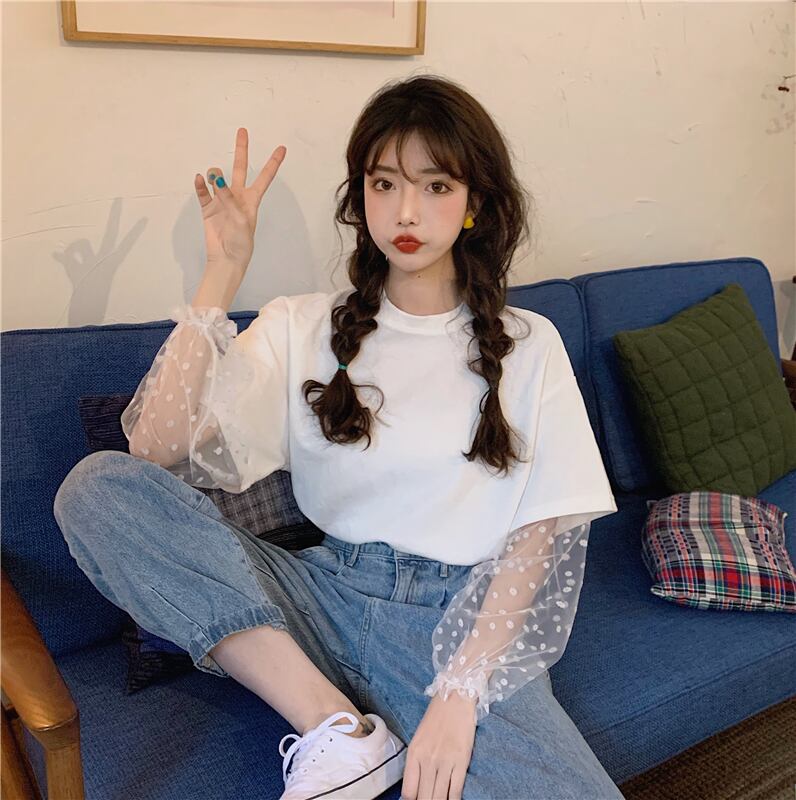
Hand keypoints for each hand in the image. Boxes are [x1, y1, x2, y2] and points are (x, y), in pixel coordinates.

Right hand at [194, 127, 285, 270]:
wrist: (226, 259)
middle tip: (242, 131)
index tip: (282, 148)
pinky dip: (199, 185)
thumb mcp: (241, 221)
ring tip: (213, 178)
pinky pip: (202, 191)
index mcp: (252, 200)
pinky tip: (199, 180)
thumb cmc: (240, 243)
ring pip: (216, 177)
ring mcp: (221, 201)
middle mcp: (237, 197)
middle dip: (241, 149)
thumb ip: (230, 199)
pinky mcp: (208, 208)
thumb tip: (216, 179)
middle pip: (239, 168)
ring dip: (214, 174)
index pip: (264, 177)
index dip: (273, 162)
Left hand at [401, 690, 476, 799]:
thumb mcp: (419, 739)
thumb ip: (416, 763)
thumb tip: (415, 789)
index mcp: (414, 753)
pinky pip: (455, 790)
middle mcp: (427, 760)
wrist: (455, 696)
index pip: (408, 792)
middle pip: (424, 798)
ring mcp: (445, 762)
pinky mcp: (461, 761)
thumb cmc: (437, 717)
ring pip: (439, 797)